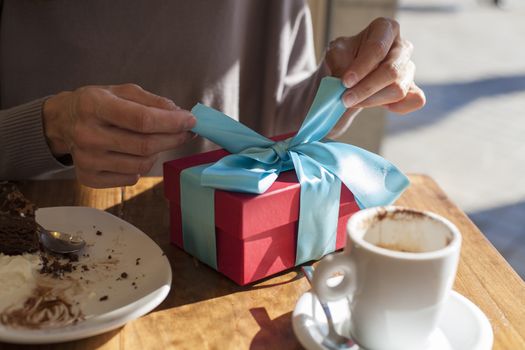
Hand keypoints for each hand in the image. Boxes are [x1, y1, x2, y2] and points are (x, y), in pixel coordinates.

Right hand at [43, 83, 195, 187]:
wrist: (63, 122)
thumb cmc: (97, 105)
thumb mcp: (122, 91)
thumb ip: (152, 101)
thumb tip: (180, 114)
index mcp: (94, 105)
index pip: (142, 120)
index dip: (171, 122)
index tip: (190, 120)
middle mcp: (87, 134)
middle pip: (145, 145)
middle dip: (173, 138)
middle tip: (185, 132)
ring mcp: (86, 159)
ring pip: (141, 164)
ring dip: (158, 152)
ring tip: (156, 140)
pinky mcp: (88, 178)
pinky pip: (131, 178)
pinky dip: (141, 167)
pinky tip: (134, 153)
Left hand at [325, 17, 425, 114]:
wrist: (345, 76)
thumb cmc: (342, 58)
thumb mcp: (335, 55)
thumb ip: (341, 66)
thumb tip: (347, 85)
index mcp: (385, 29)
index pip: (377, 48)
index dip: (361, 68)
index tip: (345, 82)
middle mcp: (402, 46)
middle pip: (391, 71)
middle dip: (366, 88)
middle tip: (345, 99)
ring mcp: (409, 68)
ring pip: (398, 89)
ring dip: (373, 100)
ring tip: (352, 102)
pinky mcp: (412, 88)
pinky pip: (415, 100)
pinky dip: (400, 107)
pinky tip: (382, 107)